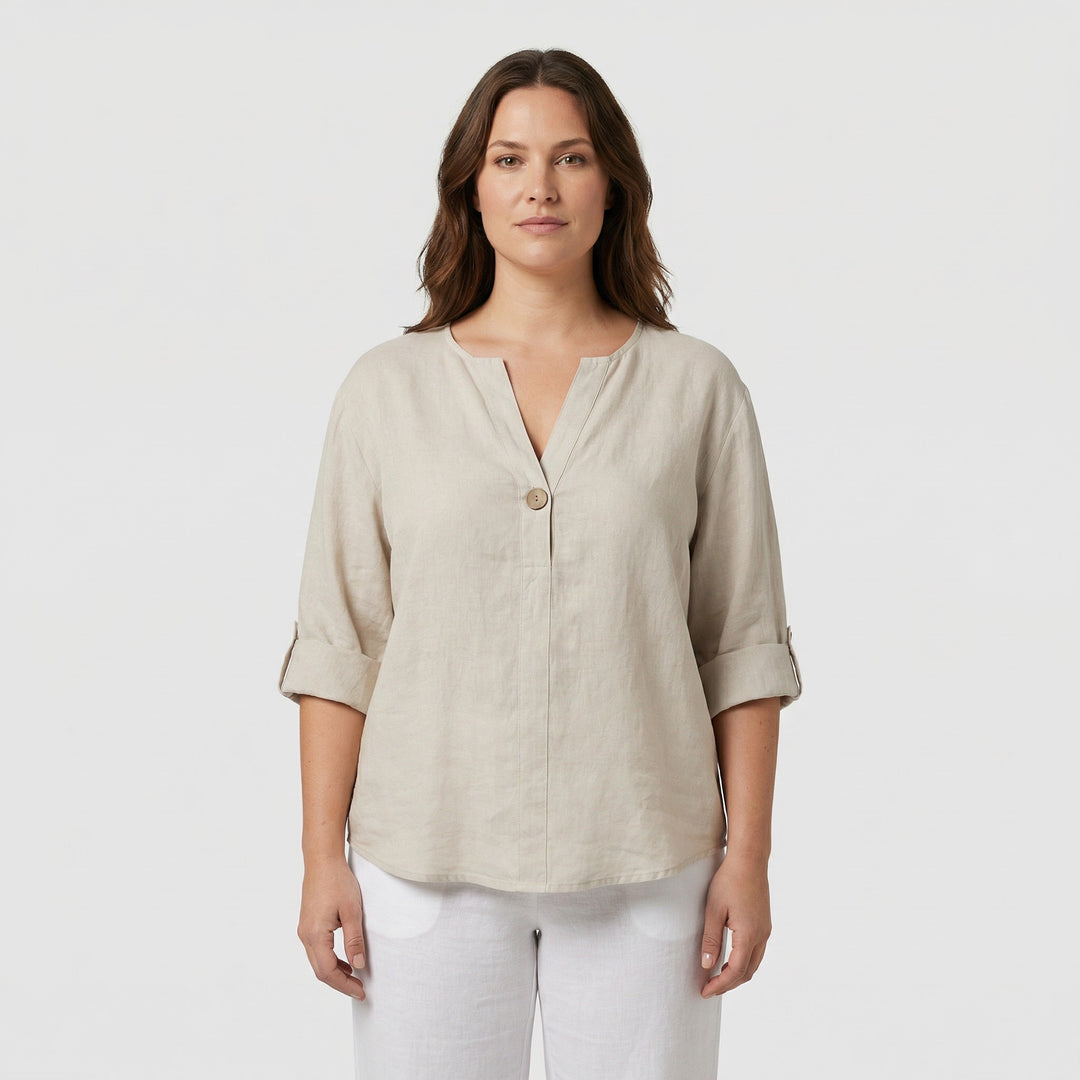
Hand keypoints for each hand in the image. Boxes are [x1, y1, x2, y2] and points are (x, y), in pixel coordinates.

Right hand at [297, 856, 367, 1000]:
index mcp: (315, 935)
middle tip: (360, 989)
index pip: (328, 971)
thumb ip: (354, 940)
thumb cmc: (338, 882)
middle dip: (340, 983)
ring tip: (355, 977)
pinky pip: (317, 950)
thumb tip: (359, 965)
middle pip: (320, 971)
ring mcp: (305, 930)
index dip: (344, 985)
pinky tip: (345, 961)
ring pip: (317, 961)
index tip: (361, 991)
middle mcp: (305, 935)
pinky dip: (330, 960)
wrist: (322, 861)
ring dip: (335, 972)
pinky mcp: (308, 924)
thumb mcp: (352, 912)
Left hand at [699, 852, 771, 997]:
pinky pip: (757, 952)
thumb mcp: (713, 909)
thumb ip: (710, 939)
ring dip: (738, 975)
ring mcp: (765, 930)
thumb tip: (706, 965)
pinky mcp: (765, 924)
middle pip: (747, 972)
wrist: (749, 861)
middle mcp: (761, 936)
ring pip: (754, 963)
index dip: (720, 985)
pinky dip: (744, 963)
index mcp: (749, 935)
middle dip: (728, 984)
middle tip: (709, 988)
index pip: (736, 971)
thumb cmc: (729, 881)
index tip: (705, 992)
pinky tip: (731, 960)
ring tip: (718, 978)